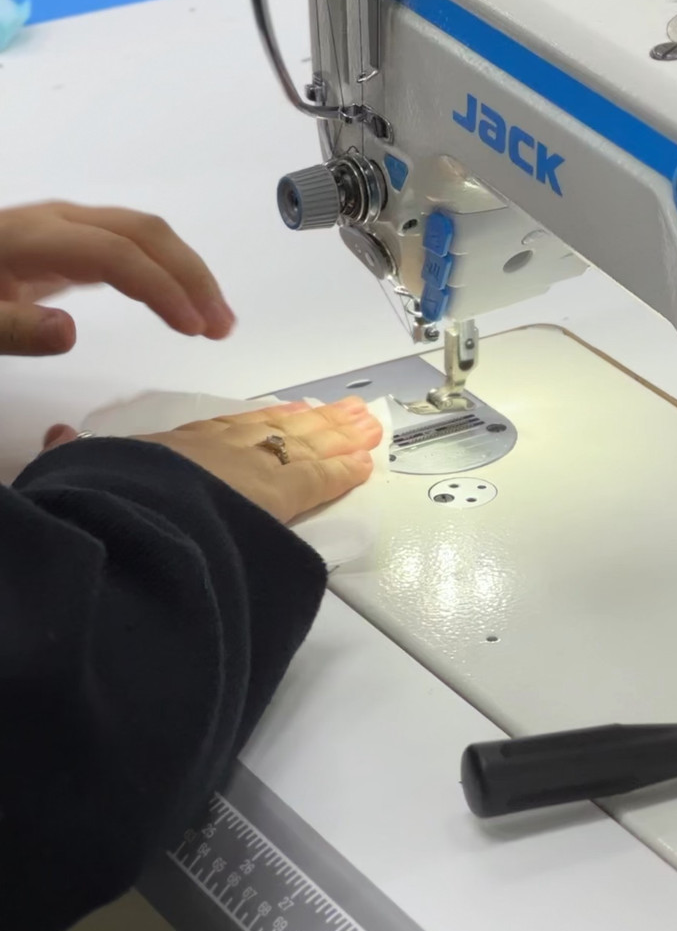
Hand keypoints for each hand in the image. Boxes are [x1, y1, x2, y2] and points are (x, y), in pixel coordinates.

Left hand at [0, 201, 234, 354]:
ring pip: (143, 233)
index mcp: (32, 236)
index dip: (161, 289)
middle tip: (223, 327)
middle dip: (190, 275)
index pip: (116, 254)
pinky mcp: (66, 243)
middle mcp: (56, 221)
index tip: (196, 331)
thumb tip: (71, 333)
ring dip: (187, 271)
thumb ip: (10, 328)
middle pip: (142, 231)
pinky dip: (165, 272)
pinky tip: (180, 305)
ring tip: (217, 321)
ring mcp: (63, 228)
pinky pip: (130, 245)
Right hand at [42, 398, 382, 523]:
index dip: (257, 422)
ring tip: (366, 428)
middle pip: (274, 431)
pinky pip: (319, 477)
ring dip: (337, 437)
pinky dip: (343, 469)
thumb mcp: (86, 471)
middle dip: (312, 423)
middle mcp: (217, 448)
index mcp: (174, 446)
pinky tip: (364, 463)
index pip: (226, 429)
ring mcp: (252, 467)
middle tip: (344, 413)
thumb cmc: (109, 499)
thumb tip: (57, 436)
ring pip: (304, 446)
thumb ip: (77, 454)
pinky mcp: (280, 493)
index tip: (280, 414)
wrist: (131, 516)